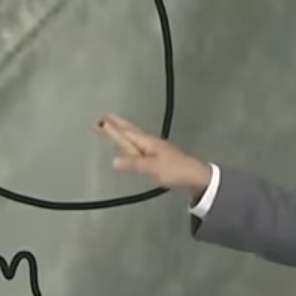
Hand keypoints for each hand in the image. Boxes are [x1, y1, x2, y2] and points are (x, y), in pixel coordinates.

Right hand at [96, 115, 211, 192]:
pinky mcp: (159, 157)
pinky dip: (130, 143)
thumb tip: (114, 160)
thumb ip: (134, 164)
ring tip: (113, 127)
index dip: (113, 128)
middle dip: (117, 125)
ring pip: (134, 138)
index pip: (126, 133)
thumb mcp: (153, 168)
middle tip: (103, 118)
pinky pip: (139, 146)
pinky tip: (131, 146)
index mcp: (148, 143)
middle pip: (130, 132)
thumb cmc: (175, 170)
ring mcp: (155, 149)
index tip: (100, 121)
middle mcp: (150, 143)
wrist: (196, 177)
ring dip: (123, 132)